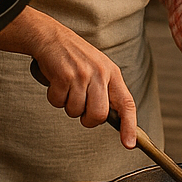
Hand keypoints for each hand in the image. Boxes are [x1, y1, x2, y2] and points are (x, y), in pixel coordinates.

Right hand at [31, 23, 138, 148]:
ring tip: (67, 88)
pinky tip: (56, 83)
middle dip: (87, 119)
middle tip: (81, 108)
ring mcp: (82, 75)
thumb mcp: (99, 68)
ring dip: (68, 105)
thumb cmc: (76, 57)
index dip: (129, 126)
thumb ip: (107, 90)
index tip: (129, 144)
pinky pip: (58, 102)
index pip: (126, 103)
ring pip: (76, 111)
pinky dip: (54, 97)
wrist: (51, 37)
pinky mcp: (64, 76)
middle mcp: (100, 74)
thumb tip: (112, 118)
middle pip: (98, 115)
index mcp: (112, 74)